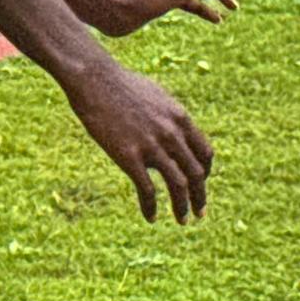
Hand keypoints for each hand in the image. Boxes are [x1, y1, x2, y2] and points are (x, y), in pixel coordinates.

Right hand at [67, 60, 214, 222]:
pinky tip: (151, 217)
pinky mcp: (129, 156)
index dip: (205, 173)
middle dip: (200, 196)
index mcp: (181, 119)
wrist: (94, 79)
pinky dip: (152, 207)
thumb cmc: (119, 84)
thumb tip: (171, 126)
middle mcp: (172, 134)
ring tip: (182, 220)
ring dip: (182, 206)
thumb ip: (167, 115)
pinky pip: (148, 190)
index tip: (198, 185)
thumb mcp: (154, 95)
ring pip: (178, 185)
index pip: (205, 154)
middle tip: (199, 213)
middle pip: (196, 174)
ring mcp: (152, 146)